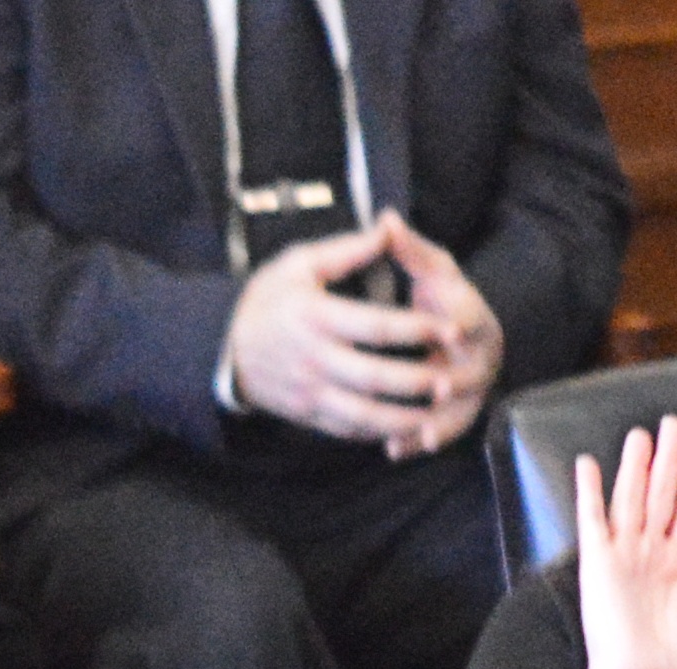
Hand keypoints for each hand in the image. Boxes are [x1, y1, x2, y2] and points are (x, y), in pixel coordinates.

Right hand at [222, 222, 450, 446]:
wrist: (224, 348)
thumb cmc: (268, 299)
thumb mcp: (298, 263)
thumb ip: (346, 250)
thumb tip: (388, 228)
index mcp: (314, 316)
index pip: (376, 326)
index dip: (418, 329)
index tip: (452, 328)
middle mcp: (311, 357)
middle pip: (373, 376)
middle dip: (416, 382)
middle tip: (450, 381)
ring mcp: (307, 390)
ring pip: (362, 413)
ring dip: (402, 417)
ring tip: (433, 412)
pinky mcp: (305, 412)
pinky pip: (345, 428)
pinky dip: (377, 432)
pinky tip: (402, 427)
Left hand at [373, 220, 504, 456]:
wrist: (455, 329)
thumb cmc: (437, 295)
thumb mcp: (428, 268)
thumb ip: (408, 249)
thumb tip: (386, 218)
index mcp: (474, 315)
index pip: (472, 316)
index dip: (461, 319)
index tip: (450, 327)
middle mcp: (477, 355)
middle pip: (474, 370)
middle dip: (458, 378)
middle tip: (439, 385)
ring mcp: (469, 388)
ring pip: (459, 411)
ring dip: (438, 423)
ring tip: (411, 435)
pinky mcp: (454, 412)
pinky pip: (441, 432)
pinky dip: (418, 443)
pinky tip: (394, 451)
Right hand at [554, 413, 676, 668]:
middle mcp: (652, 554)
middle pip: (662, 495)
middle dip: (669, 461)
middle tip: (675, 424)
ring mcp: (624, 557)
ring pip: (631, 500)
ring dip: (635, 467)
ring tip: (643, 434)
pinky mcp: (597, 565)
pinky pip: (593, 522)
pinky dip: (590, 493)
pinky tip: (589, 466)